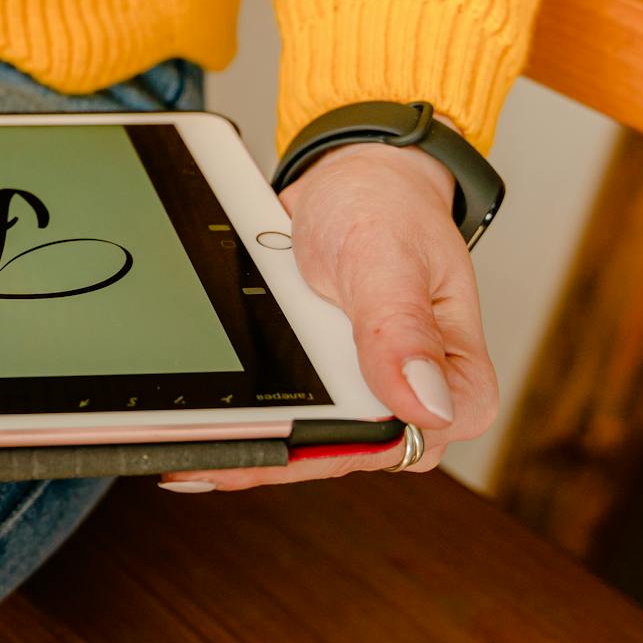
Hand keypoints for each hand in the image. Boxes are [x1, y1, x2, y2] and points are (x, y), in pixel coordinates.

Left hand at [160, 137, 497, 492]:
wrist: (354, 185)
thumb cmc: (389, 211)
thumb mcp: (387, 257)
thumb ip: (401, 330)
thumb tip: (424, 404)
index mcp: (458, 384)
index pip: (395, 443)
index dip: (328, 450)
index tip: (267, 450)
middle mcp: (418, 405)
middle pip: (343, 455)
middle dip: (273, 457)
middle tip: (197, 455)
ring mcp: (372, 400)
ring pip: (310, 447)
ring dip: (250, 448)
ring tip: (184, 447)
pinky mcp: (334, 391)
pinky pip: (290, 422)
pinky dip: (247, 426)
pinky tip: (201, 432)